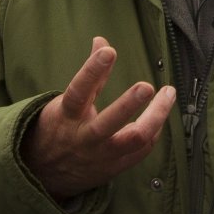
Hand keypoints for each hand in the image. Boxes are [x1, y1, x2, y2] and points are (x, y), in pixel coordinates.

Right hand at [21, 37, 175, 201]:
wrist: (46, 173)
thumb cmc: (60, 128)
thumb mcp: (66, 102)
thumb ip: (91, 75)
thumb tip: (101, 40)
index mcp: (67, 116)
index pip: (78, 91)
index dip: (92, 70)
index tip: (108, 51)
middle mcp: (84, 137)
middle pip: (109, 124)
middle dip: (129, 104)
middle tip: (147, 86)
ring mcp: (101, 155)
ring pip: (134, 139)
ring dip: (156, 117)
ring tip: (168, 94)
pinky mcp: (115, 167)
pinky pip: (141, 150)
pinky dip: (154, 131)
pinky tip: (160, 116)